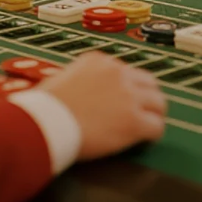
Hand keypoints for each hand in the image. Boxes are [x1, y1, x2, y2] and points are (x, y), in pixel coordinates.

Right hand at [42, 52, 166, 159]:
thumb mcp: (62, 79)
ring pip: (158, 103)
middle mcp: (118, 73)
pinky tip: (146, 140)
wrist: (45, 123)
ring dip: (154, 114)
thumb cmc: (43, 106)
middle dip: (146, 97)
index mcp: (99, 61)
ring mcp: (128, 96)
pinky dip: (153, 134)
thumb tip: (80, 91)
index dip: (127, 88)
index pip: (126, 71)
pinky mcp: (134, 121)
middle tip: (143, 112)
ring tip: (148, 126)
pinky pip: (156, 127)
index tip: (123, 100)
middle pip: (148, 83)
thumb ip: (79, 80)